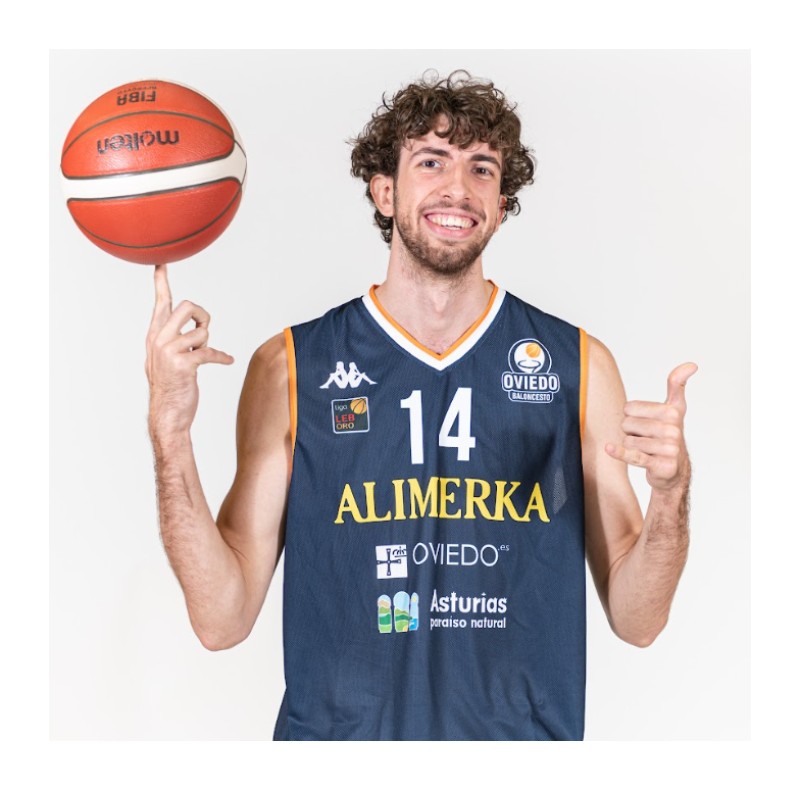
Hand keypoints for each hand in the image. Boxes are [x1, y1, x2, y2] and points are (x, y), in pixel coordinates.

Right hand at [145, 264, 233, 435]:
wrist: (167, 414)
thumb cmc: (172, 386)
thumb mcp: (168, 358)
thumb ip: (178, 339)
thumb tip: (199, 329)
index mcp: (154, 335)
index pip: (160, 304)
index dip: (161, 283)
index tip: (161, 264)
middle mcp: (158, 339)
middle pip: (187, 306)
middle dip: (203, 316)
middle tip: (204, 330)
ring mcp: (168, 352)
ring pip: (201, 332)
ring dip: (207, 344)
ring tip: (201, 357)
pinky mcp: (183, 365)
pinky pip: (210, 352)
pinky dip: (222, 357)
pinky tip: (228, 361)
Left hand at [605, 363, 696, 491]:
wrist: (673, 471)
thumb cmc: (668, 435)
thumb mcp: (675, 408)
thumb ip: (677, 385)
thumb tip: (691, 364)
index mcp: (673, 412)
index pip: (630, 407)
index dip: (631, 415)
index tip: (643, 420)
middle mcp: (673, 429)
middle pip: (626, 424)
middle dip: (630, 432)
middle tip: (643, 438)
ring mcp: (668, 448)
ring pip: (628, 440)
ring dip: (630, 445)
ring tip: (645, 449)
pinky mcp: (661, 464)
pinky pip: (634, 456)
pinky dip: (620, 453)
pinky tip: (609, 448)